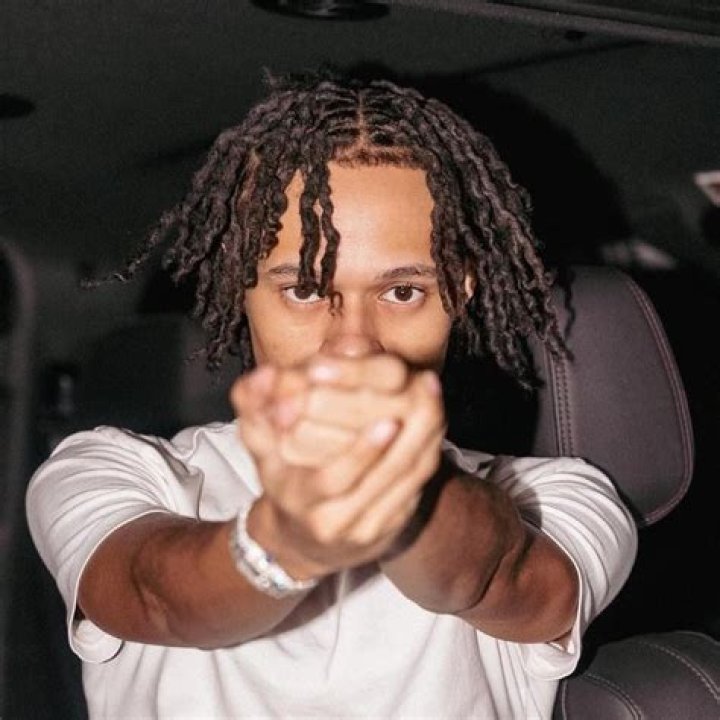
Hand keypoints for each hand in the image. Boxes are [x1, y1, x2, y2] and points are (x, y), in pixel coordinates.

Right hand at [229, 355, 445, 578]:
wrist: (303, 544)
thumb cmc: (283, 481)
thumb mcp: (260, 448)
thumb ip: (253, 408)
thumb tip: (264, 374)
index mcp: (296, 499)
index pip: (331, 481)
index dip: (361, 454)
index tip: (388, 420)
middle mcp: (332, 523)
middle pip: (380, 482)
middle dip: (407, 439)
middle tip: (423, 394)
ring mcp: (366, 529)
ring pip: (405, 484)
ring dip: (424, 440)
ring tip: (433, 401)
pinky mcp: (391, 528)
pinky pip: (415, 489)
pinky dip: (428, 454)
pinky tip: (436, 423)